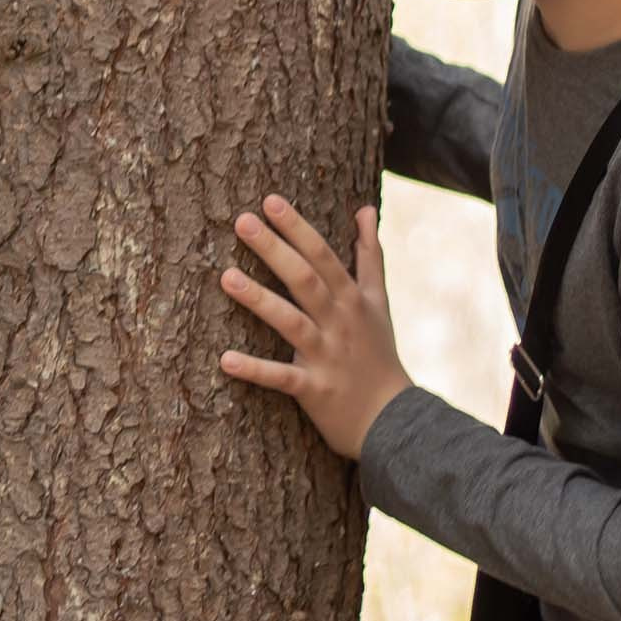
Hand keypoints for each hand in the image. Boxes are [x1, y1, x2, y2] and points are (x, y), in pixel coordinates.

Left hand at [216, 198, 411, 459]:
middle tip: (243, 221)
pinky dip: (255, 370)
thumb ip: (369, 256)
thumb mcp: (379, 301)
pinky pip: (282, 378)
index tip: (270, 201)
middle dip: (275, 250)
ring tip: (225, 277)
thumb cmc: (378, 354)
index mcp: (352, 300)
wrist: (395, 419)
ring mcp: (328, 356)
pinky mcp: (315, 390)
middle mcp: (340, 322)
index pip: (323, 256)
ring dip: (259, 300)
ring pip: (291, 322)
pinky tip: (225, 360)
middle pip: (306, 280)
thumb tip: (365, 209)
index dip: (298, 228)